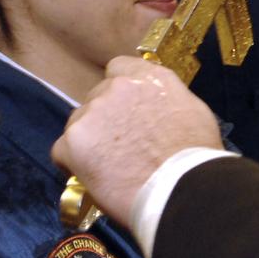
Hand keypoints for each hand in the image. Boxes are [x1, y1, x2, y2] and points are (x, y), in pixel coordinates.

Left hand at [52, 56, 222, 226]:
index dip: (120, 92)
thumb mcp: (191, 111)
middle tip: (120, 147)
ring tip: (110, 168)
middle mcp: (117, 87)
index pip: (118, 69)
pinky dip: (74, 165)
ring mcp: (92, 113)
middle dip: (105, 119)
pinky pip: (63, 152)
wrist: (182, 188)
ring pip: (79, 124)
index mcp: (148, 77)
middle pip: (97, 98)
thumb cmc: (196, 157)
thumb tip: (156, 108)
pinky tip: (94, 179)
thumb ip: (165, 100)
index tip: (126, 111)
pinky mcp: (73, 141)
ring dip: (90, 141)